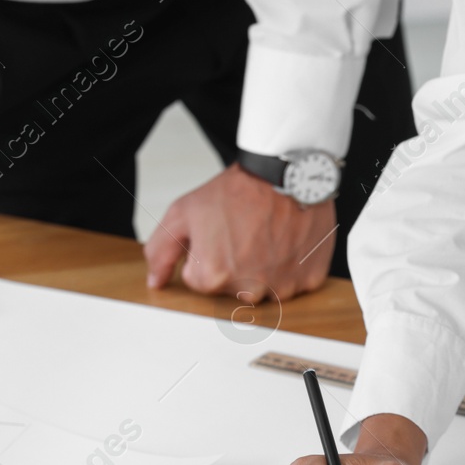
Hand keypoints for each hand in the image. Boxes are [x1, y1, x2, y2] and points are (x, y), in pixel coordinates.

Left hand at [143, 164, 335, 301]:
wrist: (287, 173)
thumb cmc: (238, 190)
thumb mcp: (184, 212)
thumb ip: (161, 252)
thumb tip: (156, 282)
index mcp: (213, 277)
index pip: (199, 280)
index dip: (206, 253)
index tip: (220, 233)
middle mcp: (248, 291)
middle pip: (231, 289)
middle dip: (234, 265)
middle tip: (244, 233)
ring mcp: (282, 289)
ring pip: (264, 288)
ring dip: (264, 268)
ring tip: (267, 235)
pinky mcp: (309, 281)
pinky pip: (295, 282)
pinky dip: (291, 265)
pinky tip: (287, 241)